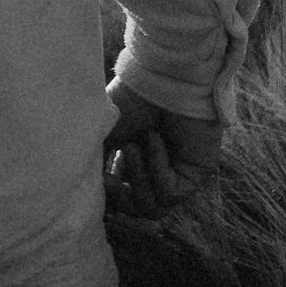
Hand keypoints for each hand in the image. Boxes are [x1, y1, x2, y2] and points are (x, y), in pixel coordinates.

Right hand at [104, 87, 221, 217]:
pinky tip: (154, 138)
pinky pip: (171, 192)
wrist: (161, 77)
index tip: (95, 180)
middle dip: (120, 197)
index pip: (120, 200)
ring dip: (137, 178)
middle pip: (136, 210)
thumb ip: (95, 168)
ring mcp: (177, 175)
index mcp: (133, 164)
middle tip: (110, 176)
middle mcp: (156, 172)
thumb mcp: (102, 137)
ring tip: (131, 147)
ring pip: (153, 208)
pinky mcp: (196, 175)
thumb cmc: (131, 99)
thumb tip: (90, 195)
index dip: (106, 198)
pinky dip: (156, 166)